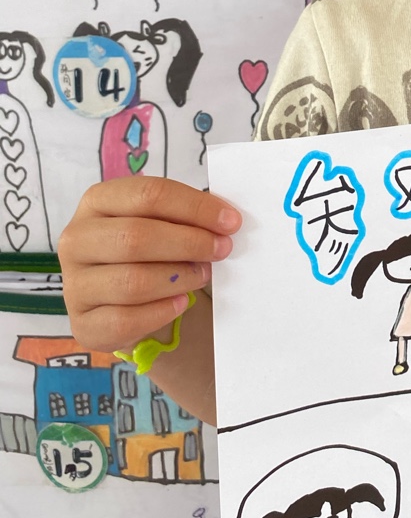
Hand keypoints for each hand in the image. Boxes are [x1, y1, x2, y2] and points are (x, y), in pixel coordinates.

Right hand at [58, 176, 240, 352]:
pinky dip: (162, 311)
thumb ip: (186, 216)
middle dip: (189, 243)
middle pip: (136, 237)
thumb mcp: (162, 222)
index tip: (230, 221)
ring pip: (132, 281)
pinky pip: (125, 320)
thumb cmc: (148, 250)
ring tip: (202, 275)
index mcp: (97, 201)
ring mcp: (74, 284)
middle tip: (221, 250)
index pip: (148, 195)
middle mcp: (76, 239)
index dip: (195, 207)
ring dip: (178, 278)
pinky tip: (181, 303)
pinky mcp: (82, 322)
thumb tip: (225, 220)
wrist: (123, 298)